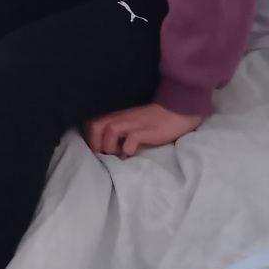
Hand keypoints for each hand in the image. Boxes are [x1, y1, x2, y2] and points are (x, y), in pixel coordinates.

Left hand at [83, 103, 203, 157]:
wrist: (178, 111)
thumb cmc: (155, 120)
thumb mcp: (133, 123)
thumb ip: (121, 131)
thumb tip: (110, 148)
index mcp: (117, 116)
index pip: (92, 123)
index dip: (90, 139)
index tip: (97, 152)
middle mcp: (121, 118)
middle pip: (95, 126)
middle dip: (95, 144)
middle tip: (104, 157)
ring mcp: (133, 123)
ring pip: (109, 131)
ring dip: (109, 147)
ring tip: (118, 157)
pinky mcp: (146, 130)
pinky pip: (130, 140)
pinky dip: (128, 150)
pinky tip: (133, 155)